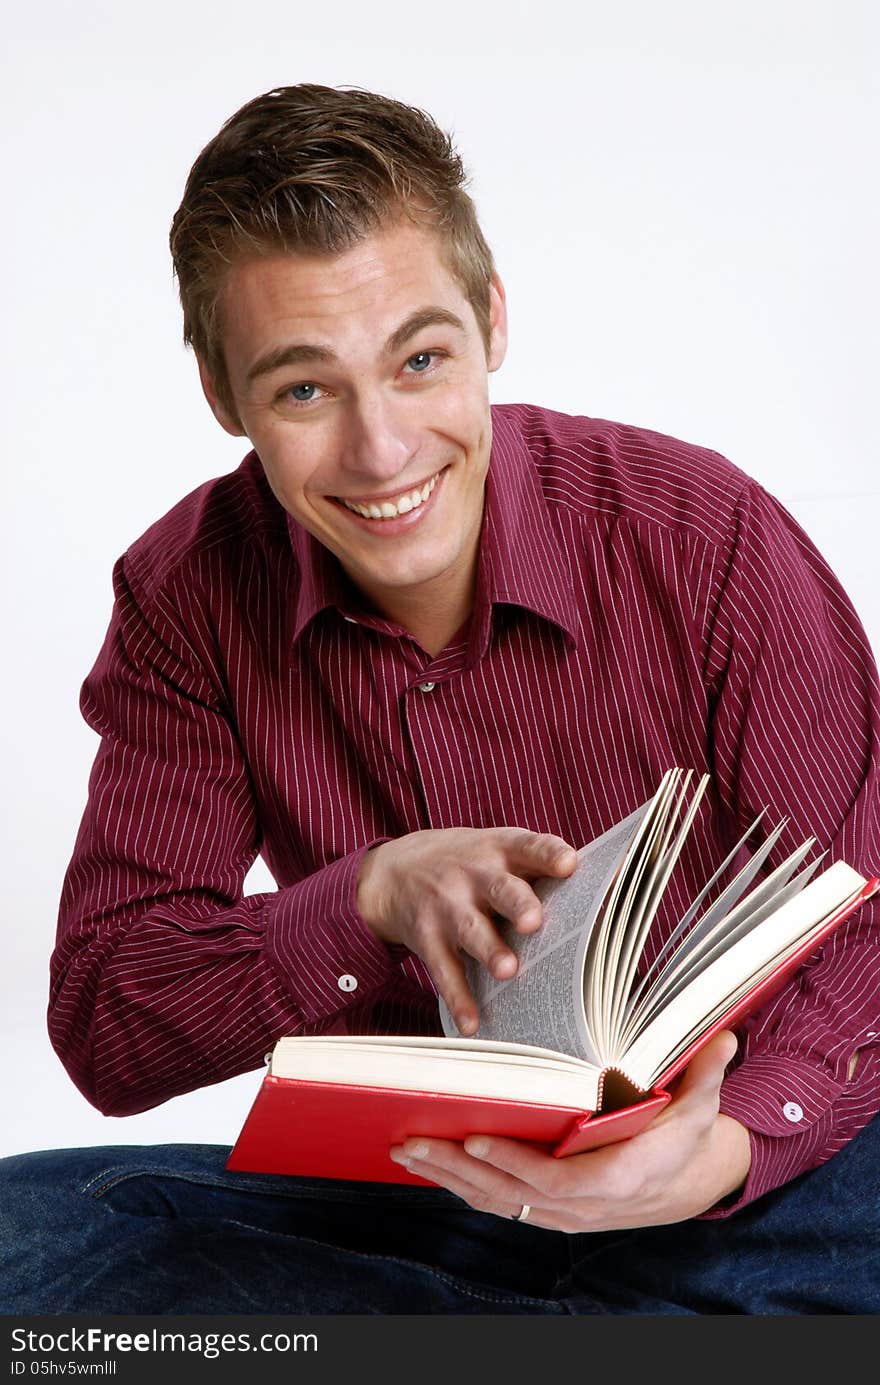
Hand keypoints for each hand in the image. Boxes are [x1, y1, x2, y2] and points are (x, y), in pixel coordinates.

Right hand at [357, 827, 577, 1034]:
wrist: (393, 872)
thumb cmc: (467, 865)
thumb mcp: (495, 850)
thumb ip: (538, 869)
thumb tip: (604, 897)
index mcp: (500, 849)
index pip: (529, 846)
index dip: (549, 855)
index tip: (569, 864)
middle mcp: (474, 875)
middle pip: (501, 889)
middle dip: (519, 904)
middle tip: (535, 922)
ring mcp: (448, 906)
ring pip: (472, 930)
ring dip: (490, 951)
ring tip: (508, 970)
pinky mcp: (427, 938)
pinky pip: (444, 970)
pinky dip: (458, 998)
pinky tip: (473, 1023)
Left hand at [388, 1030, 750, 1228]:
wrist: (685, 1181)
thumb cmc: (685, 1133)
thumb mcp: (702, 1103)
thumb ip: (705, 1073)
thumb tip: (724, 1037)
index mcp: (620, 1178)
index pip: (557, 1181)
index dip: (515, 1164)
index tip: (478, 1137)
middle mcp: (586, 1205)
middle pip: (512, 1195)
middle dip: (459, 1168)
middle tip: (413, 1141)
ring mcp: (564, 1215)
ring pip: (498, 1202)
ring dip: (449, 1178)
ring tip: (406, 1149)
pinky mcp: (549, 1212)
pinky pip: (500, 1203)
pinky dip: (463, 1186)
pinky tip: (430, 1166)